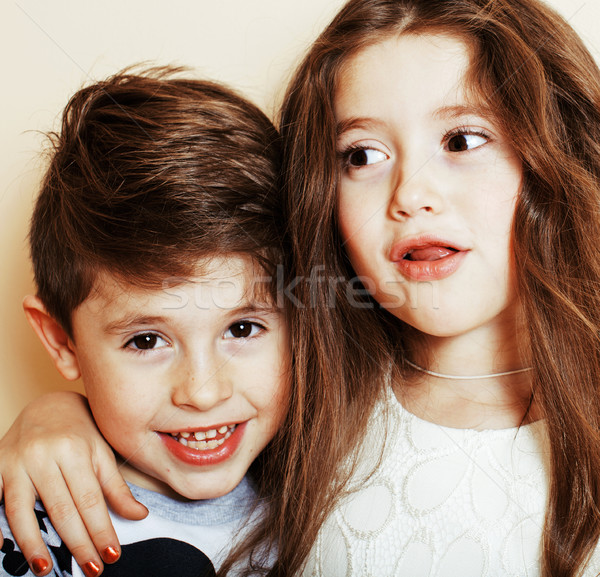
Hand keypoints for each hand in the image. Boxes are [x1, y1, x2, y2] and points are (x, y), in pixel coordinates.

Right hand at [0, 391, 147, 574]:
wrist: (48, 405)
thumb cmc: (81, 431)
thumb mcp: (102, 453)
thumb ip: (116, 487)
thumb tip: (139, 516)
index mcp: (74, 450)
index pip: (90, 499)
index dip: (100, 529)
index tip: (111, 554)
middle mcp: (43, 455)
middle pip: (61, 508)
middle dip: (77, 542)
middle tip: (91, 569)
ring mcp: (16, 462)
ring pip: (22, 510)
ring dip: (33, 542)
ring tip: (45, 568)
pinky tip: (3, 546)